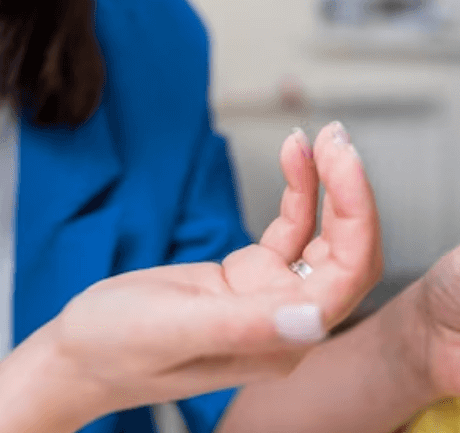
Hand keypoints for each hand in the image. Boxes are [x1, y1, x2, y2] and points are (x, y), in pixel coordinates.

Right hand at [43, 123, 381, 417]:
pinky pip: (290, 227)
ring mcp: (272, 297)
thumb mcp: (175, 329)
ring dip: (328, 184)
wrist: (72, 353)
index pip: (349, 274)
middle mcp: (288, 321)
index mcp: (282, 342)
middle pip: (346, 251)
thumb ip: (246, 327)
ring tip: (319, 135)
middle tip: (335, 136)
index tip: (345, 161)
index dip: (357, 214)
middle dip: (349, 192)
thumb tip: (317, 320)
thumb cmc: (113, 350)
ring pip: (324, 235)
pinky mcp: (252, 276)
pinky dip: (298, 189)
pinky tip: (294, 152)